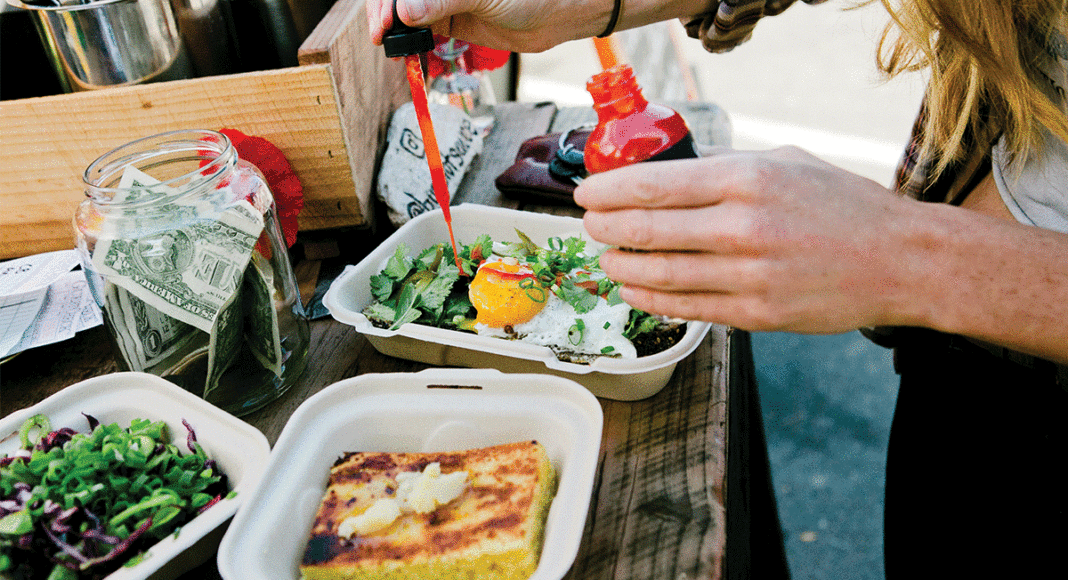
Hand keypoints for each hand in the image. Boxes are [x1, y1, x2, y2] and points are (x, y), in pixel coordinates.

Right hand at [366, 0, 610, 51]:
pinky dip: (413, 43)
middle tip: (384, 37)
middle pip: (400, 0)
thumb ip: (441, 2)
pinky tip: (409, 52)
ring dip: (397, 31)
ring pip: (408, 15)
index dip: (386, 1)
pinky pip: (424, 32)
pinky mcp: (454, 21)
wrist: (560, 13)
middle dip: (386, 16)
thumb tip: (406, 11)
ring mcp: (445, 1)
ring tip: (394, 48)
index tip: (383, 21)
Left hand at [574, 146, 926, 333]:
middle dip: (604, 228)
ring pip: (657, 274)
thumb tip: (666, 173)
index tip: (585, 194)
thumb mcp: (785, 161)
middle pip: (644, 230)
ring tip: (607, 257)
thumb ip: (725, 166)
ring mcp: (748, 275)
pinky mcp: (756, 314)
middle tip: (589, 225)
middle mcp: (742, 226)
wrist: (901, 260)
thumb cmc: (842, 205)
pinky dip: (648, 298)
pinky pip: (684, 308)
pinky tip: (633, 287)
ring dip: (619, 266)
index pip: (652, 184)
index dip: (606, 191)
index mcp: (747, 178)